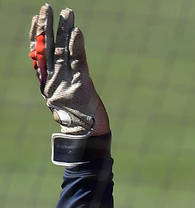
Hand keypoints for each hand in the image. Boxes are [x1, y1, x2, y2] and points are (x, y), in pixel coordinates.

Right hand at [29, 4, 108, 136]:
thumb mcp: (66, 98)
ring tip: (66, 12)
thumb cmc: (78, 119)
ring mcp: (66, 81)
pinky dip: (77, 46)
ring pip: (62, 50)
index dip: (36, 35)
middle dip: (46, 26)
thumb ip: (63, 82)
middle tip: (46, 7)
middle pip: (47, 47)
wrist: (85, 135)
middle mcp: (54, 79)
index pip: (39, 53)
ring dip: (64, 29)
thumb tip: (60, 76)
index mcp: (47, 81)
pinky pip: (78, 62)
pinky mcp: (81, 84)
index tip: (35, 18)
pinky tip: (77, 32)